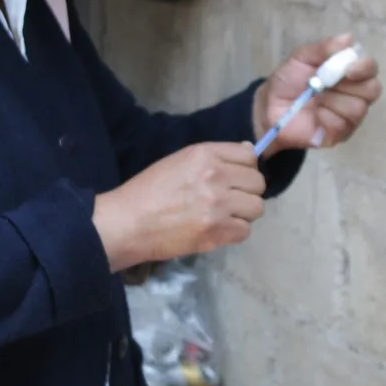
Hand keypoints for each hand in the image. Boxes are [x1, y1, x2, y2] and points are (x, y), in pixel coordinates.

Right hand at [93, 142, 265, 271]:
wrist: (127, 223)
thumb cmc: (148, 191)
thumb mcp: (179, 161)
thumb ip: (215, 157)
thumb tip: (250, 153)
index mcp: (204, 154)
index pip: (249, 156)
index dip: (245, 169)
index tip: (235, 179)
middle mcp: (216, 175)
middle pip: (258, 183)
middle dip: (246, 192)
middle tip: (229, 201)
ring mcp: (218, 205)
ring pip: (256, 208)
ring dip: (243, 214)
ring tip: (223, 217)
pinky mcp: (216, 231)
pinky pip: (245, 231)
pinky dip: (234, 233)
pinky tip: (217, 230)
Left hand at [254, 33, 382, 155]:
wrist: (270, 108)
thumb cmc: (288, 81)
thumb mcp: (301, 58)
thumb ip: (322, 48)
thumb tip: (348, 38)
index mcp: (348, 72)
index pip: (370, 68)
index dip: (365, 67)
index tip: (350, 69)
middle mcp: (355, 93)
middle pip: (372, 89)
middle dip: (351, 86)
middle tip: (327, 84)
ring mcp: (349, 115)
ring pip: (358, 108)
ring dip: (333, 101)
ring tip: (314, 99)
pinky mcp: (341, 134)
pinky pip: (343, 125)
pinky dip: (326, 118)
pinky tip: (314, 116)